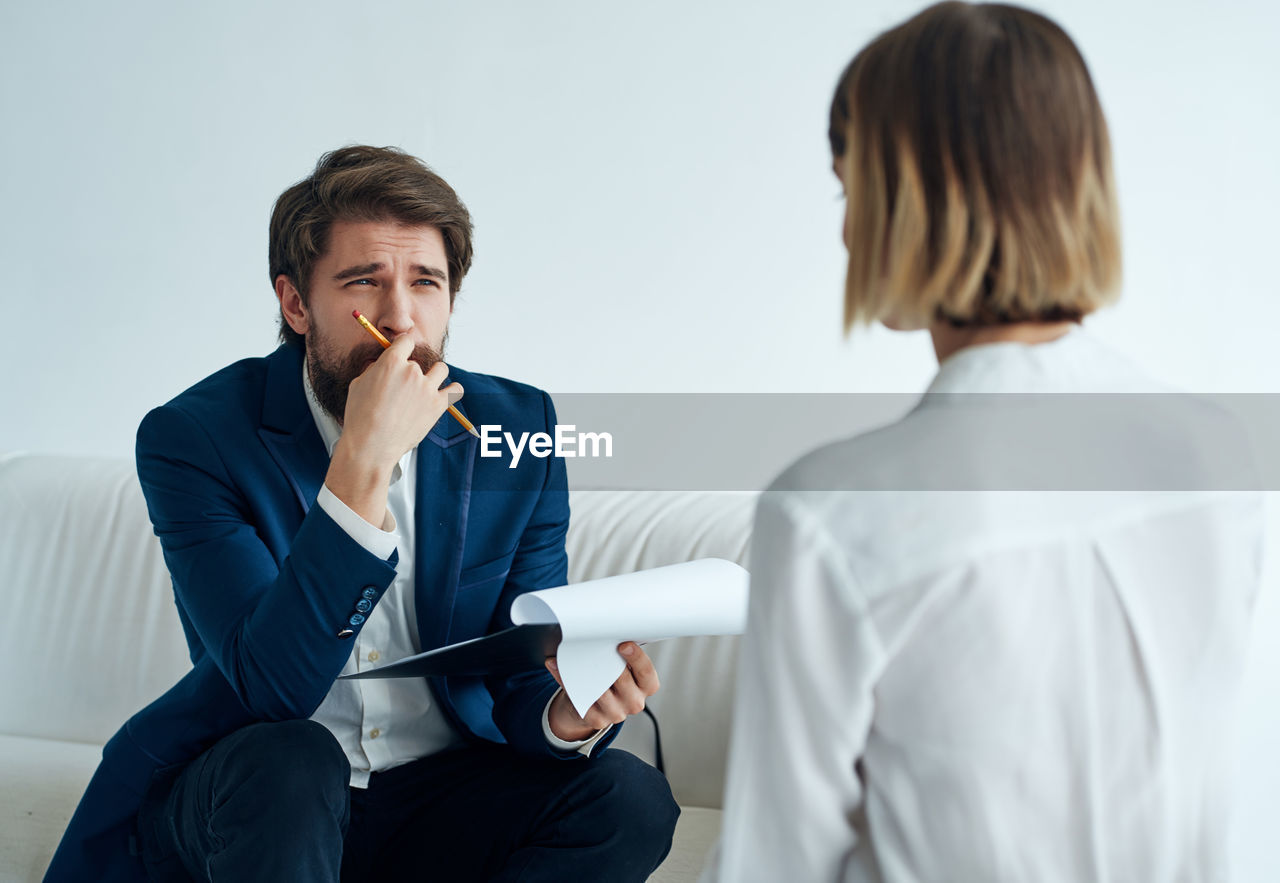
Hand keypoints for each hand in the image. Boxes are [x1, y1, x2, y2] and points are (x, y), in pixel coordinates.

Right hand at [341, 334, 461, 469]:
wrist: (370, 447)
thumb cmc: (360, 418)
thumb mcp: (358, 385)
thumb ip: (374, 370)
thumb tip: (381, 364)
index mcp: (391, 362)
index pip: (406, 340)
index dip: (404, 346)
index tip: (404, 352)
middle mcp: (411, 371)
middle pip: (418, 361)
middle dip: (411, 372)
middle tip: (403, 389)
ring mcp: (427, 388)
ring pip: (441, 369)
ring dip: (434, 375)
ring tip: (426, 387)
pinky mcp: (438, 405)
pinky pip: (456, 390)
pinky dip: (453, 390)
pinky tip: (446, 393)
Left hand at [545, 642, 659, 741]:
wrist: (597, 705)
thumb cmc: (613, 679)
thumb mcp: (624, 667)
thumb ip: (620, 654)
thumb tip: (604, 635)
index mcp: (646, 686)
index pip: (646, 672)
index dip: (637, 658)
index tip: (624, 644)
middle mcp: (634, 702)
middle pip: (624, 681)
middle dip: (610, 663)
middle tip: (597, 649)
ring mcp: (617, 713)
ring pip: (602, 692)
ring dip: (586, 673)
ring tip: (575, 657)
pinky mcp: (597, 720)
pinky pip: (581, 700)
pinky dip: (567, 682)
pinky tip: (558, 668)